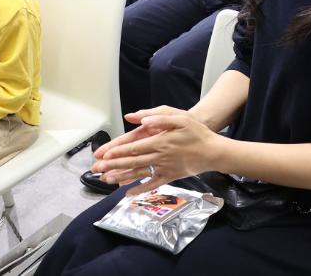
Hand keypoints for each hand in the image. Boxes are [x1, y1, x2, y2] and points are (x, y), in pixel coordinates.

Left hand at [92, 107, 223, 194]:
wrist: (213, 152)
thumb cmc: (197, 133)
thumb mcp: (180, 117)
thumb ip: (159, 116)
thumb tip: (139, 118)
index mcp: (160, 141)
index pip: (134, 146)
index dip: (117, 151)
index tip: (104, 155)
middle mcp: (160, 156)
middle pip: (132, 161)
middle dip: (112, 165)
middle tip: (97, 169)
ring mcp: (164, 168)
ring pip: (139, 173)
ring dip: (122, 177)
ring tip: (106, 180)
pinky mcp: (170, 176)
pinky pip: (152, 183)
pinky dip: (140, 188)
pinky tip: (128, 193)